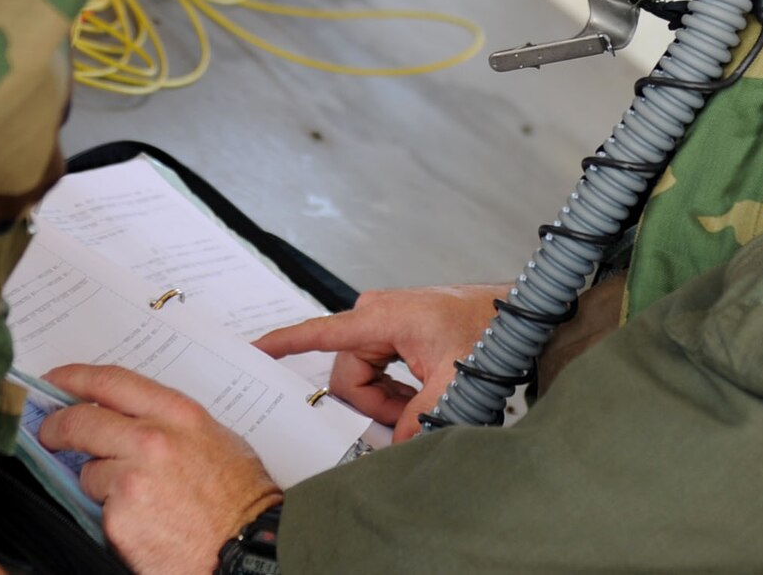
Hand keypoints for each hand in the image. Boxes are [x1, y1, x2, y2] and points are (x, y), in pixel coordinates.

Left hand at [38, 364, 282, 574]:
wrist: (247, 543)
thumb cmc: (240, 495)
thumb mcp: (213, 437)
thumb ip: (169, 422)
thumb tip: (129, 417)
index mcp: (176, 414)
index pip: (110, 382)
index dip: (73, 378)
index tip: (55, 380)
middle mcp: (150, 440)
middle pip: (80, 421)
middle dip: (56, 427)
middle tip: (50, 433)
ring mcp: (131, 479)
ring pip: (88, 470)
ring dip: (99, 482)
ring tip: (137, 498)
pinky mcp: (119, 517)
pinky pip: (100, 509)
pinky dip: (113, 515)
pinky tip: (143, 522)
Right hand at [253, 284, 503, 441]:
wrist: (510, 313)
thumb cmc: (484, 329)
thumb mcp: (453, 380)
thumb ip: (420, 417)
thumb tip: (397, 447)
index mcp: (379, 317)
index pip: (319, 333)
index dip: (282, 344)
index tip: (252, 351)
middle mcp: (374, 314)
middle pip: (348, 376)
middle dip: (374, 404)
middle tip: (409, 412)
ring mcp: (382, 322)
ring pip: (362, 377)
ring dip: (386, 398)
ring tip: (420, 398)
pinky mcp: (391, 331)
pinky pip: (375, 370)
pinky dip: (393, 388)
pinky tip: (418, 390)